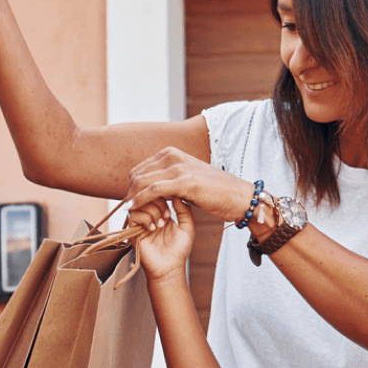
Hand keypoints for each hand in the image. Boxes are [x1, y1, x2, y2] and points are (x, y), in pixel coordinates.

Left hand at [124, 146, 254, 224]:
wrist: (238, 197)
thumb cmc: (215, 191)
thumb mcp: (188, 179)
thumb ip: (170, 179)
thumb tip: (153, 187)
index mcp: (172, 153)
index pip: (140, 168)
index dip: (132, 187)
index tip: (131, 202)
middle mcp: (173, 156)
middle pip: (137, 174)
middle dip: (129, 193)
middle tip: (129, 210)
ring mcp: (178, 167)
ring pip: (141, 181)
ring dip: (133, 199)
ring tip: (132, 214)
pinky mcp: (184, 182)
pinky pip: (152, 190)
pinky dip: (140, 200)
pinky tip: (135, 210)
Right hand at [125, 197, 195, 280]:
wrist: (170, 268)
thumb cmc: (179, 251)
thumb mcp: (188, 228)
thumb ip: (185, 211)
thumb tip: (177, 195)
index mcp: (161, 214)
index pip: (157, 194)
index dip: (164, 197)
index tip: (172, 211)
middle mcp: (149, 216)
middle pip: (147, 196)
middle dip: (158, 203)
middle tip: (167, 216)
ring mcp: (140, 223)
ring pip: (140, 204)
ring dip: (153, 212)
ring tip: (161, 225)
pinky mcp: (133, 231)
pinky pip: (134, 215)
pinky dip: (145, 219)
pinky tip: (153, 229)